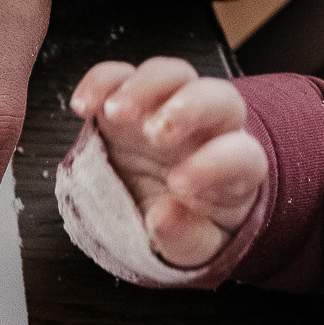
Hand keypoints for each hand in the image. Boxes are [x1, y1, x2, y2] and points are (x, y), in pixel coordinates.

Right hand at [71, 56, 266, 266]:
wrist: (162, 204)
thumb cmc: (187, 224)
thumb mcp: (196, 250)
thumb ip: (186, 239)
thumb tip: (162, 217)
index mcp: (235, 168)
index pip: (240, 155)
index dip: (214, 164)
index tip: (179, 184)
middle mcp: (206, 129)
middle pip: (215, 96)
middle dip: (187, 108)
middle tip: (155, 132)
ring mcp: (165, 108)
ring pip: (170, 74)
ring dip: (143, 87)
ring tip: (114, 113)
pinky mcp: (127, 101)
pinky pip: (118, 75)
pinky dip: (100, 82)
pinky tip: (83, 106)